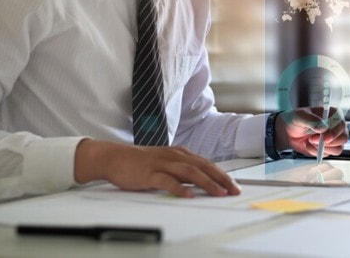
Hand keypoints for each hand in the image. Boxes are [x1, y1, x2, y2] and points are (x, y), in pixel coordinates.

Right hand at [74, 139, 240, 197]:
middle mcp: (174, 156)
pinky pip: (167, 181)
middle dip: (221, 179)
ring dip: (207, 183)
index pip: (206, 164)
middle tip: (233, 190)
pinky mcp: (150, 173)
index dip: (222, 174)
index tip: (234, 185)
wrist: (115, 157)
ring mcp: (162, 164)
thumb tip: (201, 181)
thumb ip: (182, 169)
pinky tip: (189, 195)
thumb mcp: (166, 162)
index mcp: (180, 153)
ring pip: (190, 172)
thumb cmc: (141, 162)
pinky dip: (179, 188)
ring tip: (218, 193)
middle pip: (203, 166)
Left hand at [275, 107, 348, 157]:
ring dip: (322, 147)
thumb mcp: (300, 116)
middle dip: (328, 142)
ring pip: (338, 148)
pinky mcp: (328, 148)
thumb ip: (311, 120)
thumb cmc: (296, 119)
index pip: (342, 124)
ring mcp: (333, 139)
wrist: (289, 132)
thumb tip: (323, 128)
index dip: (336, 132)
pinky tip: (308, 145)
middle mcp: (336, 126)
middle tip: (312, 139)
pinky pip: (328, 154)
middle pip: (343, 138)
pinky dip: (316, 152)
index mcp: (332, 114)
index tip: (325, 137)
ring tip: (309, 140)